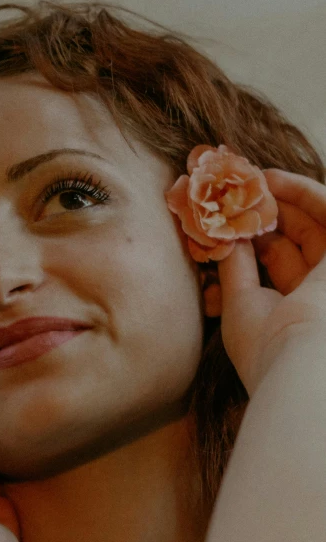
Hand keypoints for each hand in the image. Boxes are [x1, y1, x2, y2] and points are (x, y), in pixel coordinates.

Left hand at [214, 168, 325, 395]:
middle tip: (236, 193)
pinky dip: (305, 193)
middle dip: (268, 214)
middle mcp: (321, 293)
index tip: (227, 217)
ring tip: (250, 180)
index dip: (255, 238)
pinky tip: (273, 180)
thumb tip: (225, 235)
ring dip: (285, 199)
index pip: (280, 264)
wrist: (303, 361)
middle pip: (298, 241)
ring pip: (316, 226)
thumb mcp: (240, 303)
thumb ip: (236, 267)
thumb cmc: (266, 346)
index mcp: (300, 311)